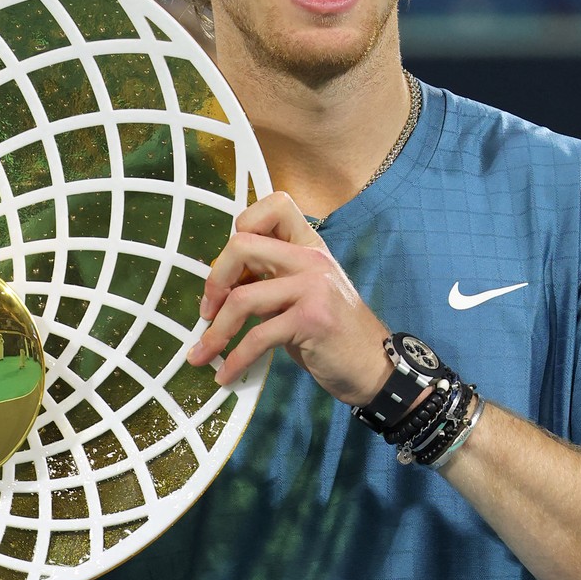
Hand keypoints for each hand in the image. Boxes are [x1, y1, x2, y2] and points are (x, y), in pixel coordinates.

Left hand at [187, 192, 392, 404]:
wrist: (375, 368)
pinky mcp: (312, 320)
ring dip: (216, 331)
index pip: (272, 206)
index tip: (231, 266)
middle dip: (214, 280)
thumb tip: (221, 284)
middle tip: (209, 310)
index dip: (241, 228)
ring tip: (205, 352)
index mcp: (309, 246)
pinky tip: (227, 373)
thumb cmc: (334, 335)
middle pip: (242, 245)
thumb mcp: (303, 295)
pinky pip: (257, 336)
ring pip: (242, 297)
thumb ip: (270, 280)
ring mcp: (313, 287)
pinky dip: (235, 359)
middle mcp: (311, 259)